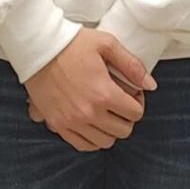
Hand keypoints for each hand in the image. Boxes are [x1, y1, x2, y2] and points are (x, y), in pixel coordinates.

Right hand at [24, 29, 153, 151]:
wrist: (38, 48)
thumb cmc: (72, 43)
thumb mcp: (107, 44)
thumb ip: (132, 66)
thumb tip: (151, 85)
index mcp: (104, 93)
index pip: (135, 113)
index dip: (138, 102)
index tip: (131, 93)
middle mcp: (89, 112)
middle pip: (123, 131)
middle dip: (127, 117)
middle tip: (120, 103)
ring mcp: (72, 121)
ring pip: (105, 142)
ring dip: (110, 129)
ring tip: (106, 113)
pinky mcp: (58, 125)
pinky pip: (83, 145)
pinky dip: (92, 139)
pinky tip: (92, 124)